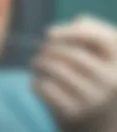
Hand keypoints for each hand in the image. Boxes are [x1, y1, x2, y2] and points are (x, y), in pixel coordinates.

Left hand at [33, 15, 116, 131]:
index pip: (95, 37)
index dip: (68, 32)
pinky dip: (36, 81)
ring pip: (56, 69)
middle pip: (70, 53)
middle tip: (41, 49)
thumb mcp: (97, 49)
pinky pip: (47, 88)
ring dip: (39, 62)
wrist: (95, 115)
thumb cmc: (91, 71)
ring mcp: (94, 99)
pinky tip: (38, 80)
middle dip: (49, 48)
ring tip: (37, 62)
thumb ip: (84, 30)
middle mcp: (110, 80)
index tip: (47, 33)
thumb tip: (53, 32)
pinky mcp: (75, 113)